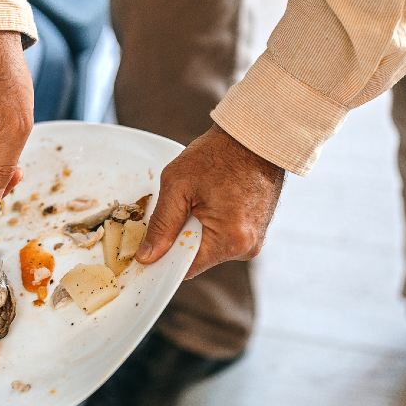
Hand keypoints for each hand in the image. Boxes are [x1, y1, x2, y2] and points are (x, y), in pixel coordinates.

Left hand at [135, 125, 285, 278]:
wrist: (256, 136)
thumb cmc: (219, 154)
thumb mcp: (178, 185)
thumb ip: (161, 225)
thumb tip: (147, 257)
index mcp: (230, 240)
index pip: (185, 268)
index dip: (164, 257)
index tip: (150, 243)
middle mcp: (247, 248)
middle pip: (198, 258)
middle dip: (181, 238)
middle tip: (178, 206)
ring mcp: (255, 240)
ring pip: (210, 247)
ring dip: (197, 229)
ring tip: (199, 198)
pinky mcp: (257, 230)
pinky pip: (224, 236)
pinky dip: (212, 223)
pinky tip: (213, 199)